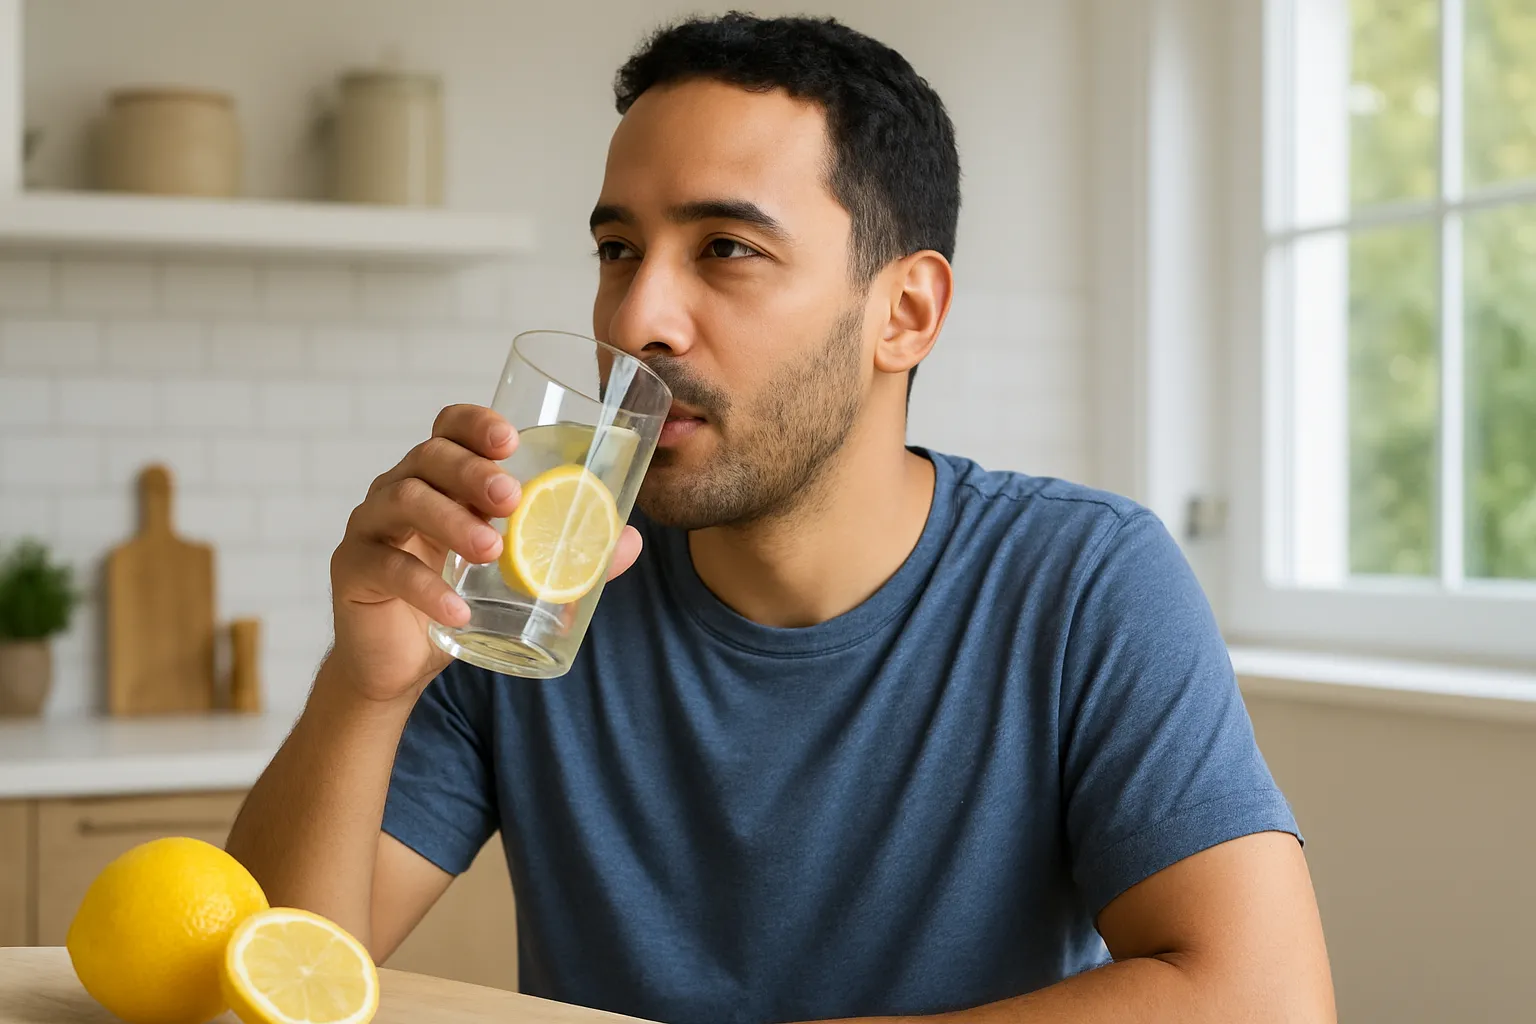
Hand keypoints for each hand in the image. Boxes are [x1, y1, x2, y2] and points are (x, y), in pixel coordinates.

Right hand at [326, 404, 641, 703]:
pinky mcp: (354, 568)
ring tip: (493, 551)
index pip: (448, 427)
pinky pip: (387, 567)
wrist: (399, 660)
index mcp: (439, 477)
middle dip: (472, 471)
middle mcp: (400, 488)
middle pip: (428, 457)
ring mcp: (371, 525)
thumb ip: (568, 554)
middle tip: (513, 500)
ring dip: (452, 522)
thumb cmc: (459, 599)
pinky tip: (458, 609)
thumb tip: (632, 541)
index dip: (475, 423)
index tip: (511, 440)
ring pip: (404, 501)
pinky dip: (426, 587)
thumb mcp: (515, 572)